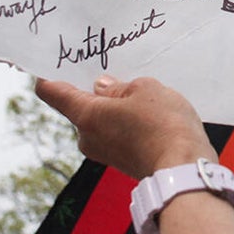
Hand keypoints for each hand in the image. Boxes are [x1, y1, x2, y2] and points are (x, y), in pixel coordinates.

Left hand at [35, 75, 216, 178]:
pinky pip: (116, 134)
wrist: (184, 170)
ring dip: (116, 107)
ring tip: (145, 98)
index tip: (54, 62)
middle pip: (79, 106)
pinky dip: (127, 123)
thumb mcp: (145, 89)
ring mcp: (104, 152)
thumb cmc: (164, 125)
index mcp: (85, 115)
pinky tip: (151, 117)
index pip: (51, 92)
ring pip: (101, 120)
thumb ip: (119, 86)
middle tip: (117, 74)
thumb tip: (102, 88)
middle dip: (95, 90)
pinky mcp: (122, 161)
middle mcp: (87, 137)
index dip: (48, 74)